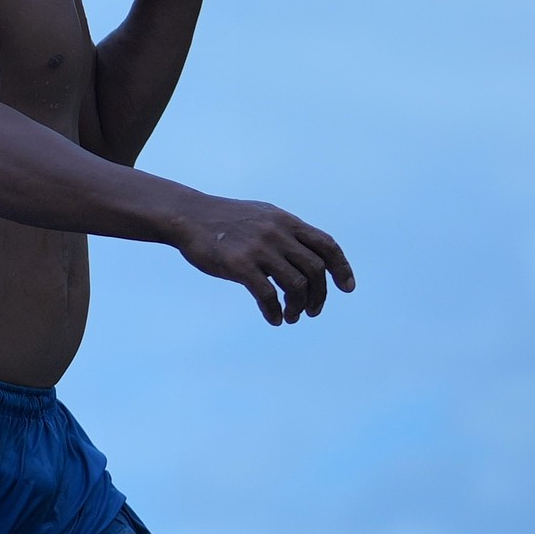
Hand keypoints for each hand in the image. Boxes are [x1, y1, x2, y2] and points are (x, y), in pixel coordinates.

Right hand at [173, 196, 354, 324]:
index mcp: (286, 221)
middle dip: (320, 295)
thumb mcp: (262, 215)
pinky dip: (275, 311)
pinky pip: (267, 295)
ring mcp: (259, 248)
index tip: (347, 288)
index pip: (326, 245)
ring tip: (292, 317)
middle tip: (313, 311)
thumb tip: (309, 253)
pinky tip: (273, 318)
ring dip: (298, 307)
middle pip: (315, 269)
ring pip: (296, 285)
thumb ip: (286, 231)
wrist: (188, 216)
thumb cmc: (224, 219)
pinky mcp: (239, 265)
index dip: (342, 268)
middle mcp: (277, 233)